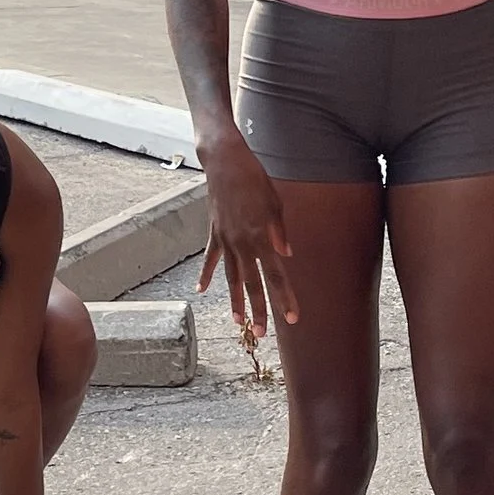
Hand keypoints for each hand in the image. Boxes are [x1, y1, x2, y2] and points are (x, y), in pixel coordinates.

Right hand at [197, 133, 297, 339]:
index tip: (291, 318)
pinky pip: (211, 259)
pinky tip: (202, 291)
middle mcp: (242, 243)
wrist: (225, 162)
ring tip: (237, 322)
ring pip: (231, 277)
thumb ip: (280, 231)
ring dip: (235, 300)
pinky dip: (206, 275)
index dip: (284, 298)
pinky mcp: (214, 232)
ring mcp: (225, 239)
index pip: (276, 275)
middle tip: (262, 332)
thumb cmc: (255, 179)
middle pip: (253, 283)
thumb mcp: (275, 202)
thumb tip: (286, 255)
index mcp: (262, 237)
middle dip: (259, 309)